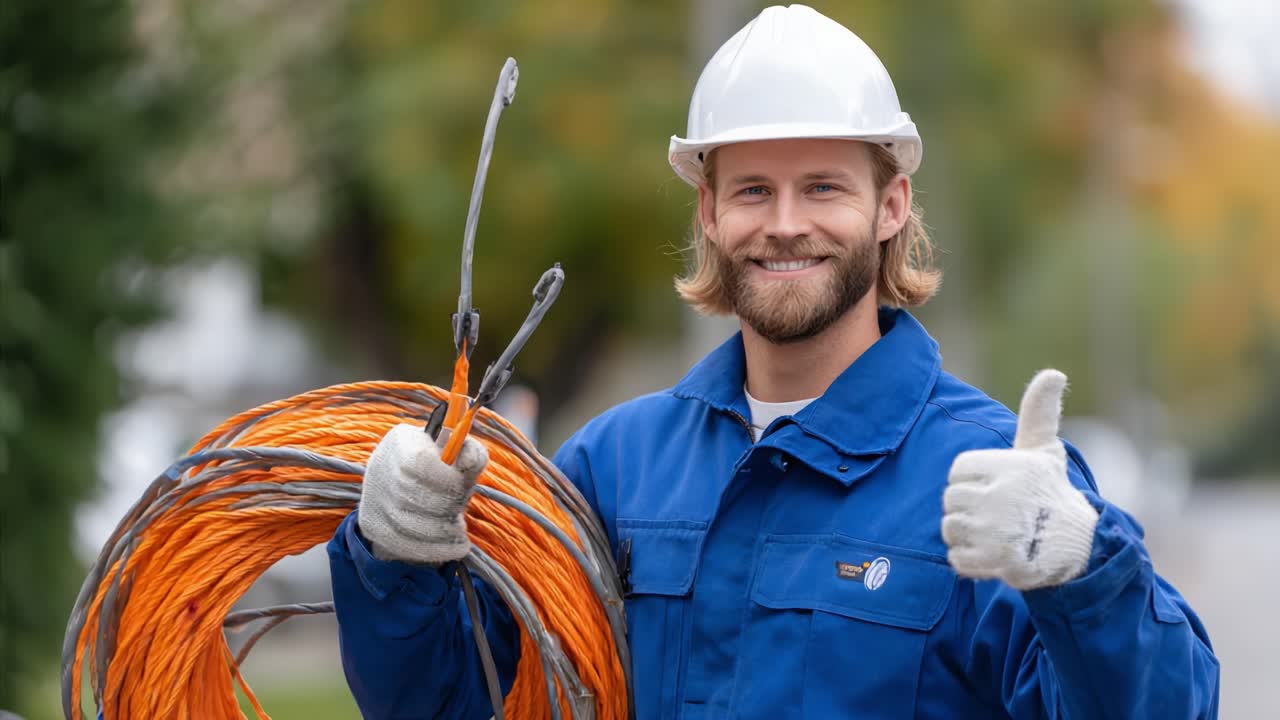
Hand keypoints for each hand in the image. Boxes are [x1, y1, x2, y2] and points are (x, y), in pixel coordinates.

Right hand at [358, 423, 488, 564]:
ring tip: (458, 528)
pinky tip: (455, 546)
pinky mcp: (372, 526)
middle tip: (459, 510)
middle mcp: (380, 467)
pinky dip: (437, 550)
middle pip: (415, 496)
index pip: (420, 463)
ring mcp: (372, 498)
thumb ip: (472, 453)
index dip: (446, 479)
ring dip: (443, 531)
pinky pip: (405, 545)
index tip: (462, 485)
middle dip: (446, 507)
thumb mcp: (459, 456)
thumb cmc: (441, 468)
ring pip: (409, 525)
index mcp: (402, 441)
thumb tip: (469, 460)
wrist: (405, 484)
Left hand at [942, 370, 1098, 589]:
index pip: (958, 470)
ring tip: (994, 534)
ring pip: (950, 528)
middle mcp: (1001, 498)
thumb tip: (1053, 374)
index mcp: (1010, 467)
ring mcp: (997, 532)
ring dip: (966, 535)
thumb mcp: (1044, 451)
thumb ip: (1038, 413)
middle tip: (995, 514)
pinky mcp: (995, 562)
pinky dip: (969, 561)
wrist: (1078, 548)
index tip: (993, 488)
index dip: (971, 480)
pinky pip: (956, 559)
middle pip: (950, 500)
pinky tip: (993, 554)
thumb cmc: (1051, 494)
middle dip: (967, 508)